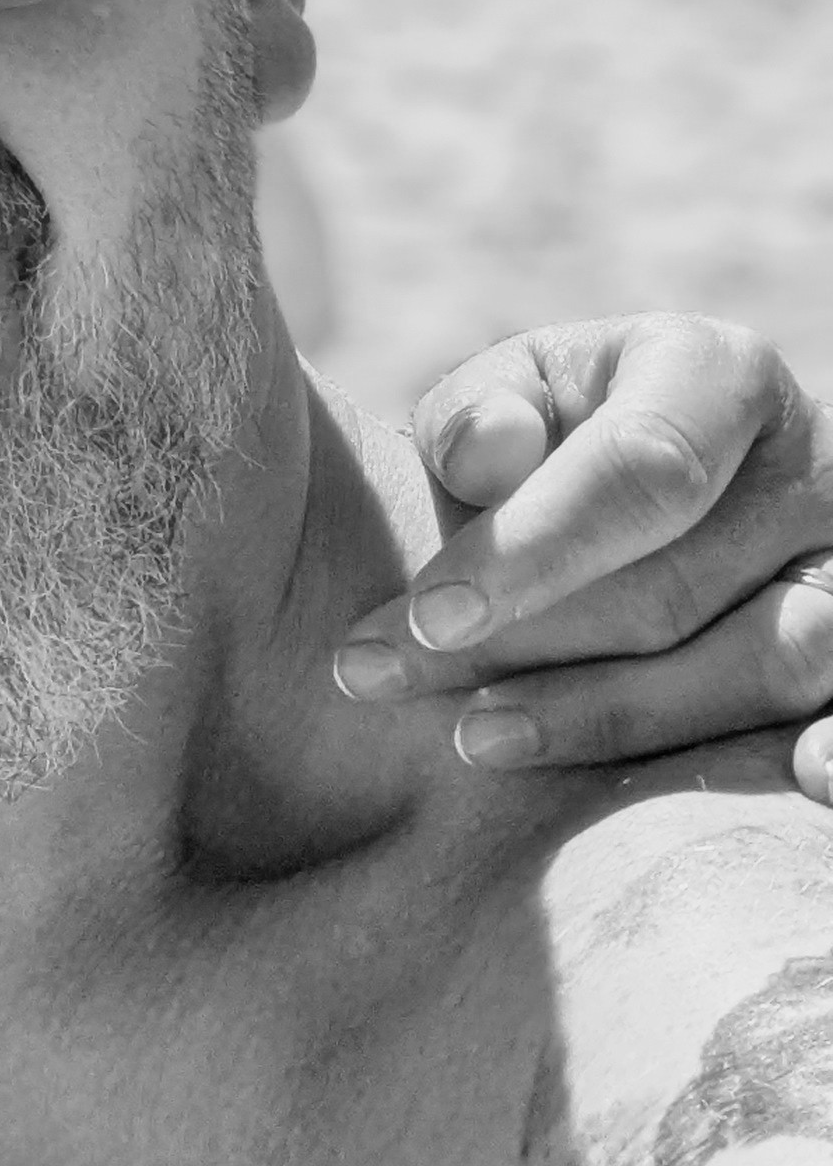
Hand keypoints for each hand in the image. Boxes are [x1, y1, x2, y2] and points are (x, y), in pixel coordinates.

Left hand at [333, 316, 832, 800]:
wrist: (699, 484)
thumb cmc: (570, 437)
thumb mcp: (523, 395)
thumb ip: (485, 416)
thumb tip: (488, 457)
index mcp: (721, 376)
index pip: (642, 470)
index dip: (533, 550)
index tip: (428, 616)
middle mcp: (815, 467)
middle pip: (675, 586)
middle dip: (518, 644)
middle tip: (377, 679)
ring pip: (760, 668)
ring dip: (610, 720)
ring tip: (476, 739)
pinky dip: (825, 761)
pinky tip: (787, 789)